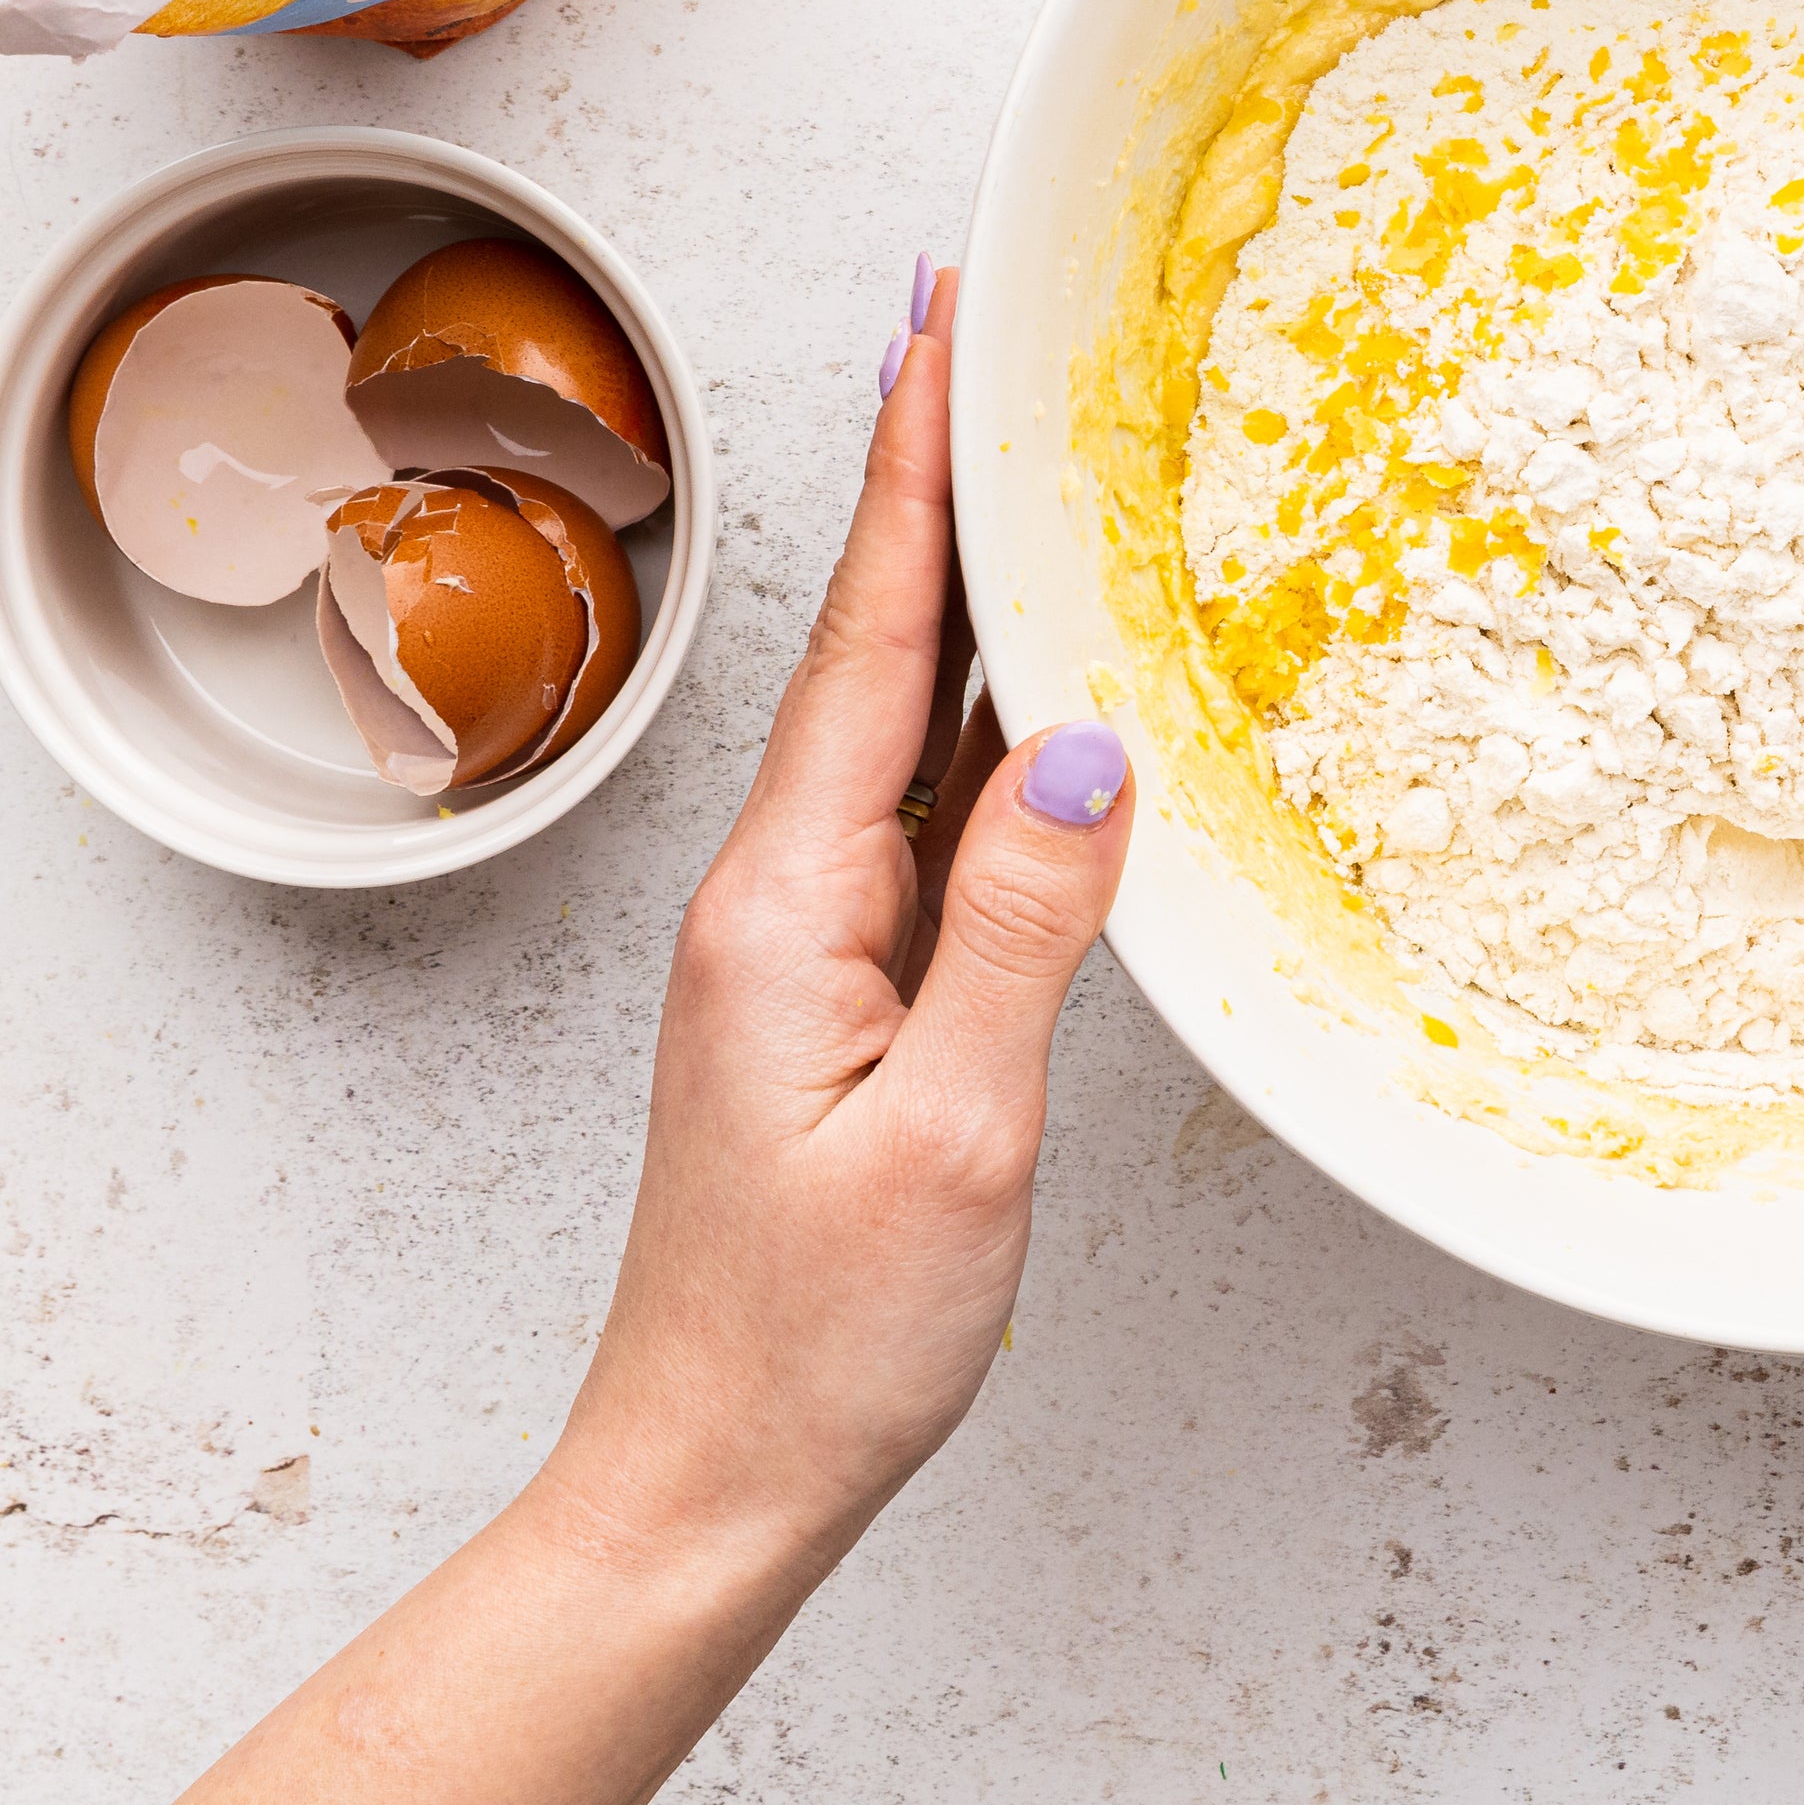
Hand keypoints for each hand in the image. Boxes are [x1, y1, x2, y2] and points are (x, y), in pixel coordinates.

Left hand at [552, 258, 1134, 1574]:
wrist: (715, 1473)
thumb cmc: (823, 1333)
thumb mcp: (954, 1133)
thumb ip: (1025, 929)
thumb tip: (1088, 747)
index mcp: (790, 903)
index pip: (870, 641)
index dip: (910, 475)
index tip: (938, 331)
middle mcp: (786, 892)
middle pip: (879, 644)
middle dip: (934, 482)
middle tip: (986, 337)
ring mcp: (815, 936)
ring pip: (910, 718)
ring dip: (964, 586)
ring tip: (1028, 463)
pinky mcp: (852, 985)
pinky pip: (933, 812)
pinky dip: (988, 716)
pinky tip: (1043, 678)